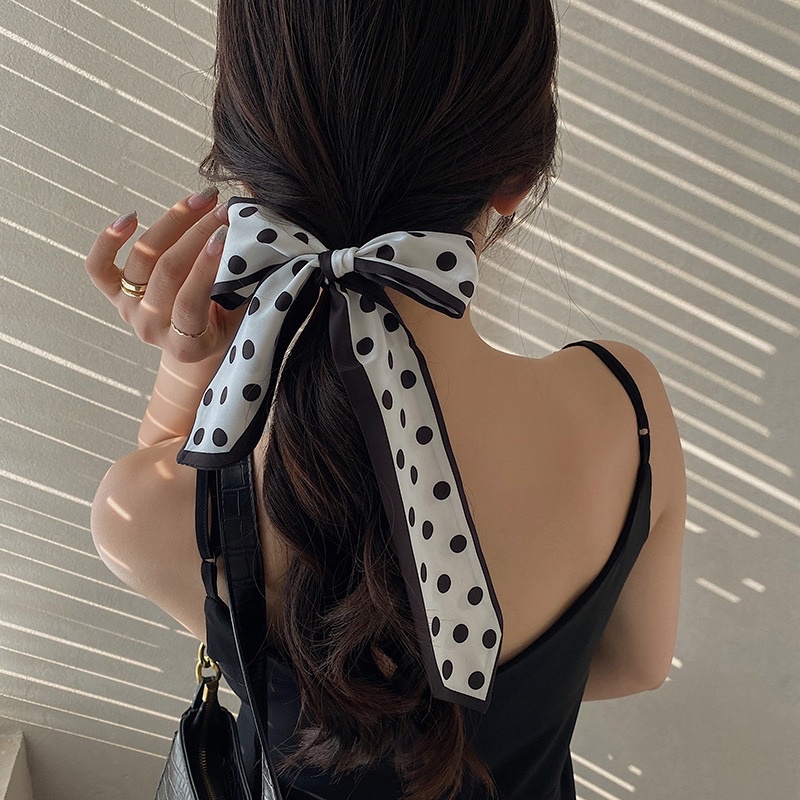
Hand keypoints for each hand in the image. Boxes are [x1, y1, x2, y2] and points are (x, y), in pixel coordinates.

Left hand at [85, 191, 247, 362]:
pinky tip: (131, 216)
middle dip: (197, 234)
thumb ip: (241, 287)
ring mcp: (128, 310)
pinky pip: (98, 265)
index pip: (190, 302)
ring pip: (142, 259)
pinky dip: (109, 239)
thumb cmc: (225, 327)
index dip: (206, 267)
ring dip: (173, 223)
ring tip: (201, 200)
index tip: (226, 236)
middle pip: (167, 272)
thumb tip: (255, 239)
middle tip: (223, 210)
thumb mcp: (240, 317)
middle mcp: (150, 328)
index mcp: (185, 346)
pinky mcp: (113, 294)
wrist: (195, 345)